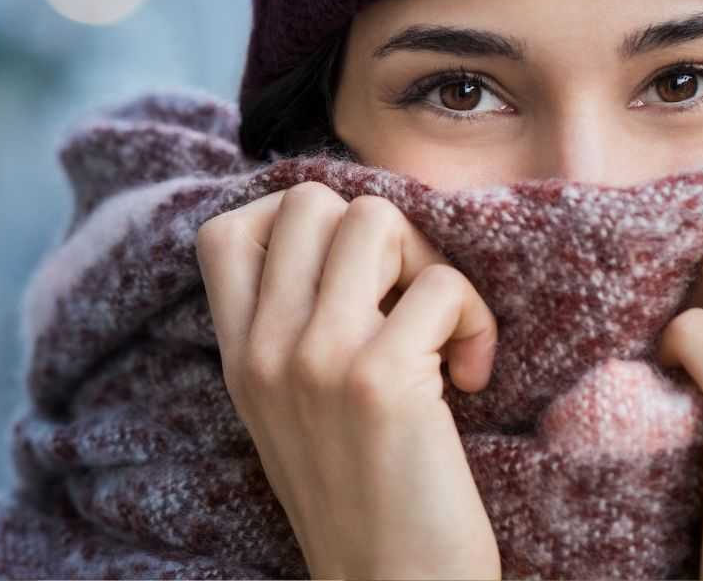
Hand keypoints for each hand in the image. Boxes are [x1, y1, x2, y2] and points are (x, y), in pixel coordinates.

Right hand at [195, 181, 501, 579]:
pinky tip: (472, 378)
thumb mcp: (291, 412)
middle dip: (379, 233)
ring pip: (376, 220)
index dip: (295, 223)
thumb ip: (292, 331)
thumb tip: (351, 235)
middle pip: (312, 202)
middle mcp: (264, 349)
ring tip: (441, 330)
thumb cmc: (361, 499)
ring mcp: (316, 359)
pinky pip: (442, 285)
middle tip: (406, 298)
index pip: (226, 233)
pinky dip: (476, 320)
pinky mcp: (379, 380)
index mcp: (239, 357)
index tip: (349, 272)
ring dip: (429, 263)